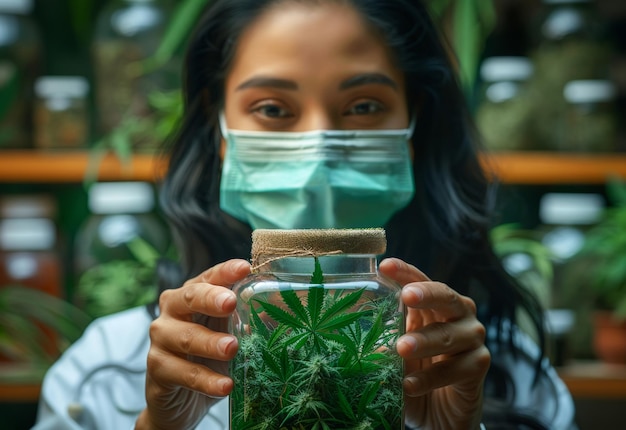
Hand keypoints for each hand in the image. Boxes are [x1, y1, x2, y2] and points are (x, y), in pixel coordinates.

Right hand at [136, 259, 250, 429]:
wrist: (182, 402)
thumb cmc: (210, 359)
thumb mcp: (231, 335)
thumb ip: (250, 319)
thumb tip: (279, 307)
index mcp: (192, 296)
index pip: (209, 277)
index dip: (226, 272)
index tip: (244, 269)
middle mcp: (172, 312)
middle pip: (189, 297)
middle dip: (210, 298)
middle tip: (230, 303)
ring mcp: (161, 340)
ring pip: (185, 338)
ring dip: (209, 343)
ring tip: (231, 348)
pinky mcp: (158, 370)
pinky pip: (182, 373)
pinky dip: (205, 380)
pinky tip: (225, 385)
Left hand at [379, 258, 490, 429]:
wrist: (438, 415)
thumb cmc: (415, 374)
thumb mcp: (395, 352)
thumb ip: (382, 336)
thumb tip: (352, 327)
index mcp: (434, 305)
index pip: (420, 281)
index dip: (405, 272)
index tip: (385, 266)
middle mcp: (458, 315)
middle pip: (445, 296)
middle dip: (426, 294)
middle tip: (406, 296)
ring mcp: (472, 338)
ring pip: (450, 334)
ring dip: (425, 341)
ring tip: (401, 349)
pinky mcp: (479, 365)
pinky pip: (457, 367)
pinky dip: (431, 377)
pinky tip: (409, 384)